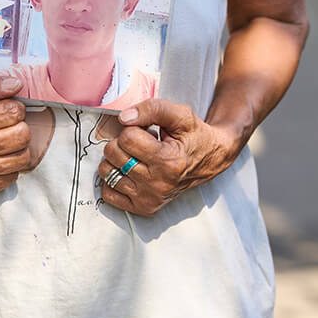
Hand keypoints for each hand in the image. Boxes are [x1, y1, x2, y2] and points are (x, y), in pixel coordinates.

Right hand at [0, 70, 30, 195]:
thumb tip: (16, 85)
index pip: (13, 112)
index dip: (14, 106)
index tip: (5, 107)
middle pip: (21, 136)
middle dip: (19, 125)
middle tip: (6, 122)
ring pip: (22, 158)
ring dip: (17, 145)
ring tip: (4, 137)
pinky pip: (12, 176)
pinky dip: (9, 164)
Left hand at [98, 98, 237, 215]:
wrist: (210, 159)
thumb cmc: (194, 135)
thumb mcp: (180, 114)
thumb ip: (152, 109)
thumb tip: (123, 118)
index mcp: (168, 161)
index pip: (127, 138)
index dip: (134, 127)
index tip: (148, 131)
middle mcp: (158, 184)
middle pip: (114, 154)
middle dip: (123, 141)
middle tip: (143, 142)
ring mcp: (150, 199)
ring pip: (107, 172)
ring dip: (117, 159)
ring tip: (138, 157)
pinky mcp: (144, 208)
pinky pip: (109, 193)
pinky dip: (114, 179)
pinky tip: (130, 171)